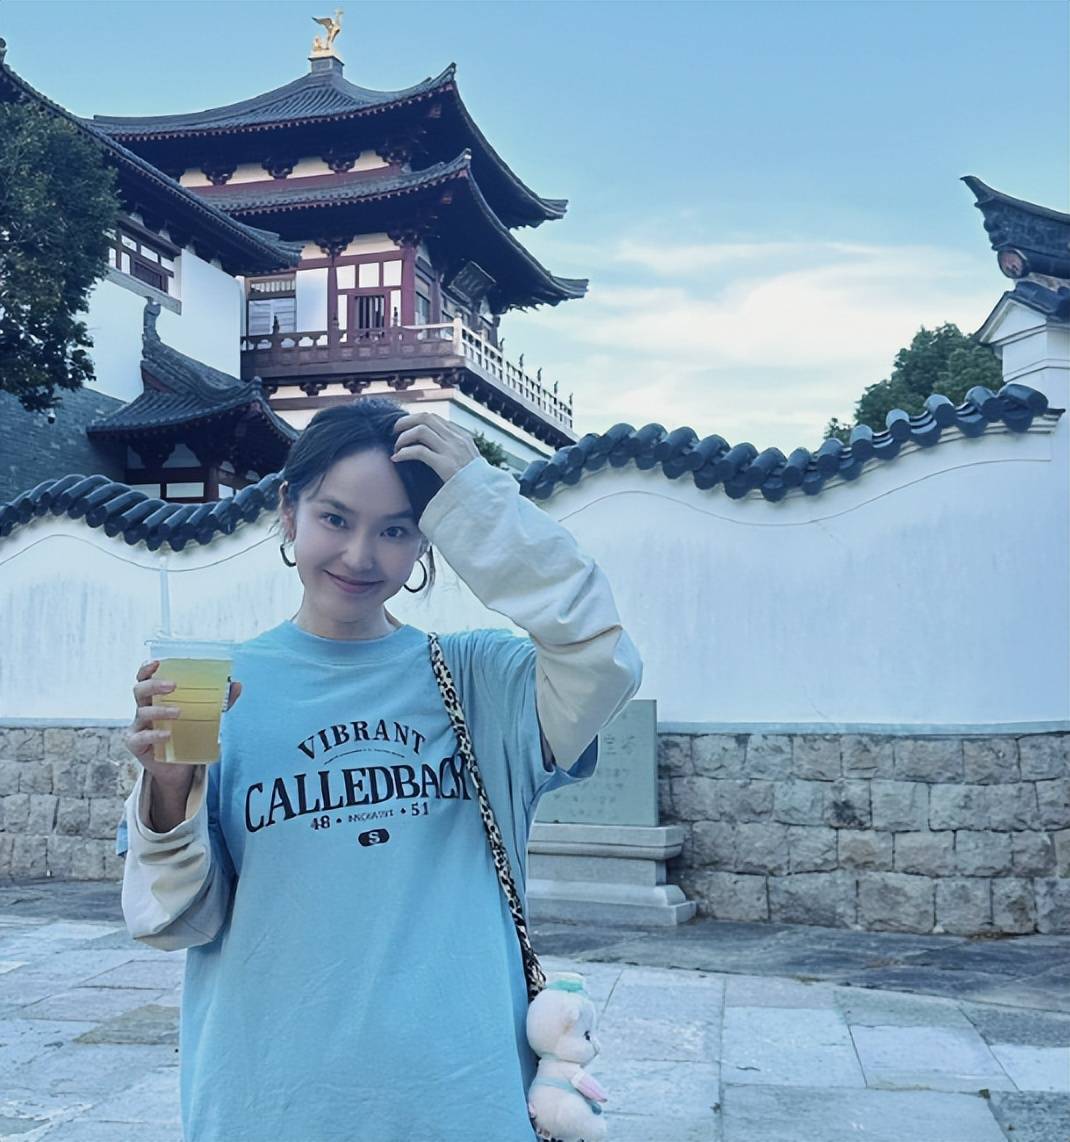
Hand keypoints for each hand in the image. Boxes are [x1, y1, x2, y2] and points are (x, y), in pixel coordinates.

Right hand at [125, 660, 241, 789]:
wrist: (179, 768)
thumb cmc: (186, 734)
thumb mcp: (202, 716)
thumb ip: (218, 702)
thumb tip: (236, 684)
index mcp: (156, 697)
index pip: (145, 678)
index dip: (147, 669)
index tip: (157, 662)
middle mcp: (144, 709)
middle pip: (140, 690)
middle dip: (154, 685)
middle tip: (173, 685)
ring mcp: (138, 727)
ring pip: (142, 712)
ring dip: (161, 710)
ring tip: (179, 712)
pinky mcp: (137, 744)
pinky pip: (141, 737)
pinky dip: (154, 735)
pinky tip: (168, 735)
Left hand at [390, 411, 480, 483]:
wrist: (484, 496)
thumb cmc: (473, 483)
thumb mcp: (468, 460)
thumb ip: (454, 450)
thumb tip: (432, 446)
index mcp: (462, 436)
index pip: (434, 418)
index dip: (416, 420)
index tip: (405, 428)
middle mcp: (457, 439)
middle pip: (426, 418)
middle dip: (406, 422)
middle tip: (394, 431)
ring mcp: (451, 451)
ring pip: (420, 431)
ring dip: (404, 437)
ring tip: (397, 448)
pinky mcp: (444, 465)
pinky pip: (418, 451)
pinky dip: (404, 453)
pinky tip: (397, 458)